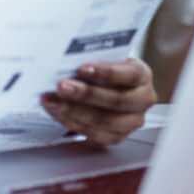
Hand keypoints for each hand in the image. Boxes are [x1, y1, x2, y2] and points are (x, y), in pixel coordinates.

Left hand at [41, 58, 156, 146]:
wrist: (104, 83)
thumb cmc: (102, 67)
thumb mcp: (101, 56)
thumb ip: (90, 59)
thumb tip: (68, 61)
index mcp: (141, 75)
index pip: (129, 74)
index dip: (106, 72)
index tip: (82, 68)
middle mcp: (141, 100)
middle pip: (117, 101)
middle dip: (86, 94)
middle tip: (62, 86)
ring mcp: (131, 121)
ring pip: (105, 121)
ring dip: (74, 111)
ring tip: (53, 100)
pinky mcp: (115, 136)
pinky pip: (94, 134)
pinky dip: (71, 122)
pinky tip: (57, 111)